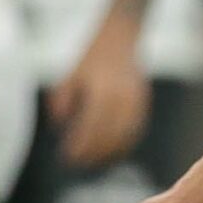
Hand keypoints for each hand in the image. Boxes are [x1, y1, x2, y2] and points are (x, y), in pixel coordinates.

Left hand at [50, 41, 148, 166]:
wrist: (120, 39)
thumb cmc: (91, 60)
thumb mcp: (70, 76)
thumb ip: (61, 100)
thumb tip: (59, 125)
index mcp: (103, 91)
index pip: (90, 127)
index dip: (79, 145)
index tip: (67, 156)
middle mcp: (122, 98)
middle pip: (107, 135)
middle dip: (92, 152)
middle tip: (77, 163)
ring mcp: (136, 101)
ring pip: (123, 136)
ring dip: (108, 152)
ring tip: (92, 162)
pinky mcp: (143, 103)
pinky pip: (134, 131)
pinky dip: (123, 145)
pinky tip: (110, 152)